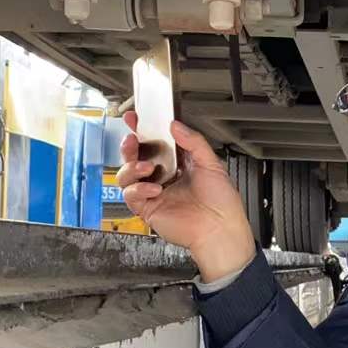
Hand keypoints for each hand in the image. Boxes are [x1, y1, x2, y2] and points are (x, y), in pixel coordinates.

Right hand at [115, 113, 256, 280]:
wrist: (219, 229)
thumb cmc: (221, 202)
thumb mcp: (211, 164)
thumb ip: (193, 141)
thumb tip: (175, 125)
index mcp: (179, 163)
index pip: (156, 142)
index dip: (144, 130)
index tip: (135, 118)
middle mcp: (164, 176)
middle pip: (136, 156)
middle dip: (130, 146)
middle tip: (132, 139)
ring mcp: (154, 192)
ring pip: (127, 174)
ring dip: (131, 167)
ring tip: (145, 167)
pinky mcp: (147, 208)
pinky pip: (131, 195)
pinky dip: (138, 189)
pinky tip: (153, 189)